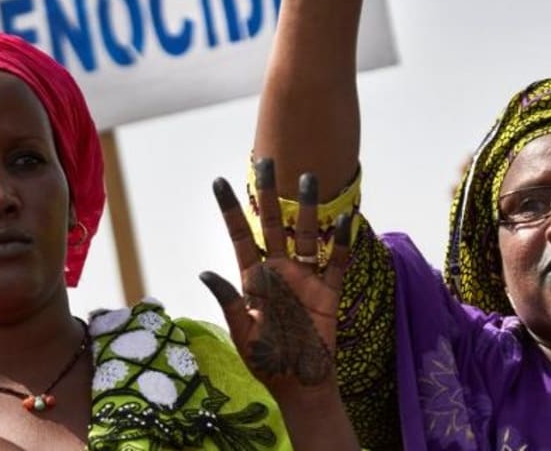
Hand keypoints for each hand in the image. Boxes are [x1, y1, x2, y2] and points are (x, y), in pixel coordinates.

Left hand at [200, 158, 350, 398]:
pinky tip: (345, 220)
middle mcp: (279, 272)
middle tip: (266, 162)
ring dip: (307, 208)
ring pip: (306, 235)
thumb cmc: (268, 364)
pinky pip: (337, 263)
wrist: (300, 387)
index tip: (218, 182)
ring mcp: (305, 279)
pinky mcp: (329, 293)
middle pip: (272, 224)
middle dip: (268, 194)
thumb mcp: (242, 334)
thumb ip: (229, 302)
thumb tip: (205, 273)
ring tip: (308, 178)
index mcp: (254, 281)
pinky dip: (341, 242)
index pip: (239, 237)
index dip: (229, 210)